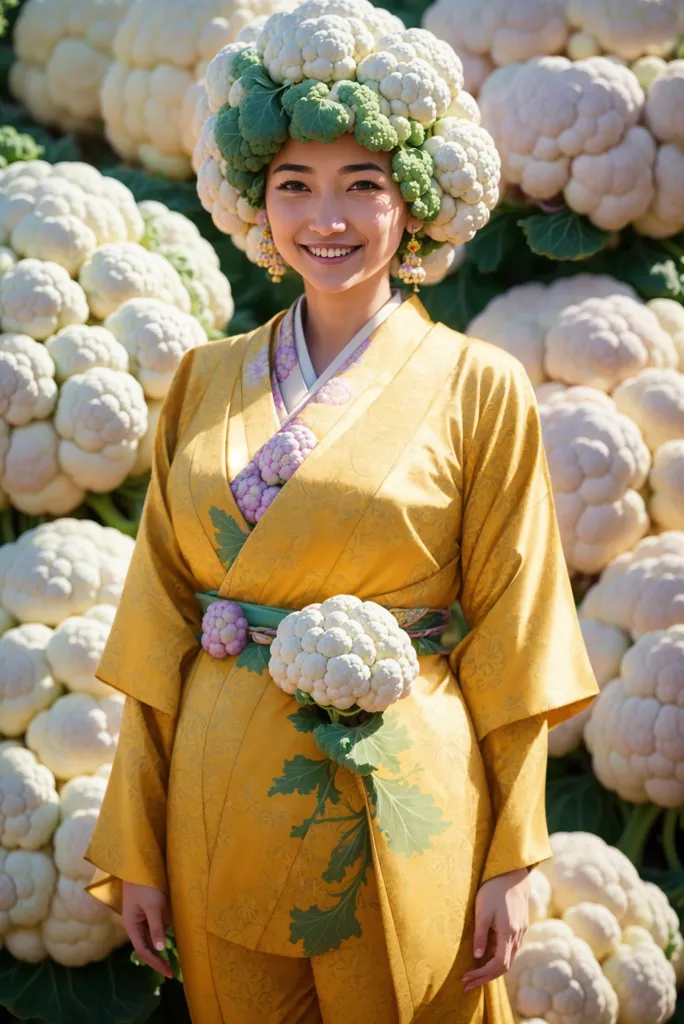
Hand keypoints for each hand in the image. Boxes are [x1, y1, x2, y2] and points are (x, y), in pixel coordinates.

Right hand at [122, 881, 172, 977]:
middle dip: (158, 960)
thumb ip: (156, 928)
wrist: (139, 865)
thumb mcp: (154, 906)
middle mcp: (134, 925)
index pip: (143, 951)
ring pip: (149, 939)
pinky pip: (152, 929)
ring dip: (159, 950)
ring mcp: (139, 918)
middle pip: (145, 947)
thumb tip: (160, 948)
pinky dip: (160, 937)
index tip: (169, 972)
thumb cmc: (146, 885)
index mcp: (131, 926)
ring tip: (172, 960)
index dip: (156, 963)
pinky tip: (169, 941)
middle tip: (172, 971)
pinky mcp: (145, 911)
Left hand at [461, 867, 528, 992]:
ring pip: (508, 958)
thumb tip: (477, 957)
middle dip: (485, 977)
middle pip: (504, 966)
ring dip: (491, 969)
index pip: (498, 965)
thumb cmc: (493, 890)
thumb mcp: (482, 912)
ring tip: (473, 974)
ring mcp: (520, 932)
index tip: (466, 978)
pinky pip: (509, 949)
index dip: (482, 975)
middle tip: (467, 984)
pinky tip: (485, 956)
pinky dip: (497, 958)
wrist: (512, 873)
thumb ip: (480, 936)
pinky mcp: (520, 926)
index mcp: (508, 934)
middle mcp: (517, 936)